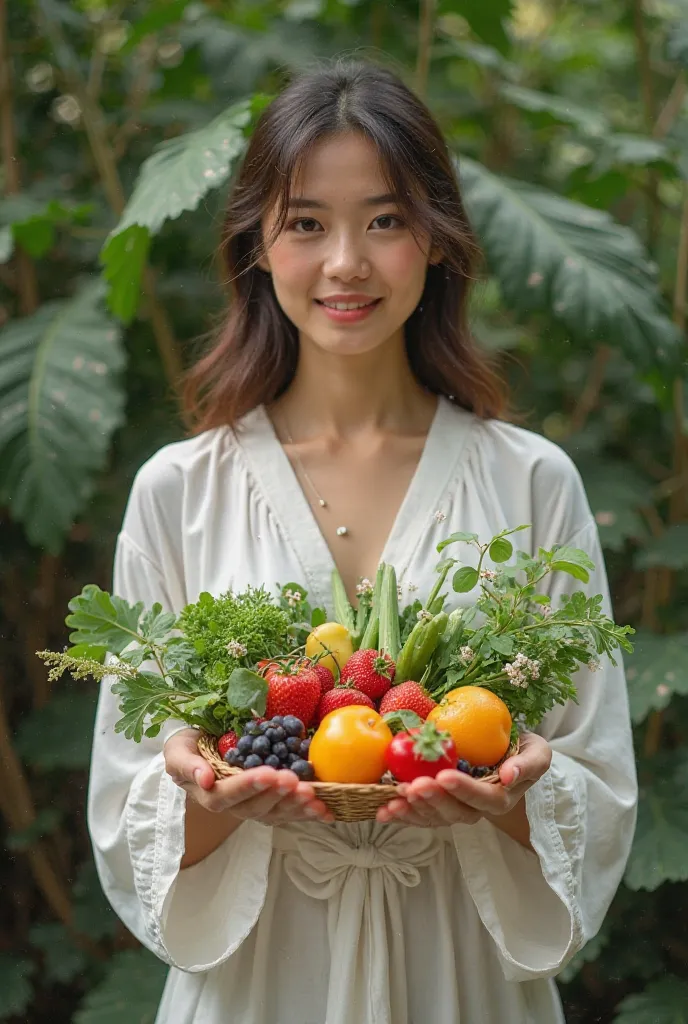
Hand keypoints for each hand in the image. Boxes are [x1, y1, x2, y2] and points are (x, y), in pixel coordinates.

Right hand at [164, 728, 333, 824]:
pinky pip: (289, 813)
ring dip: (296, 807)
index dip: (249, 785)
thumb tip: (204, 779)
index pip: (228, 794)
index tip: (269, 773)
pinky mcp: (270, 805)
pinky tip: (326, 811)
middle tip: (296, 780)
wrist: (200, 752)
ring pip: (276, 814)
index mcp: (210, 794)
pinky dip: (307, 813)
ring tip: (314, 797)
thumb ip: (186, 764)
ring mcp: (253, 808)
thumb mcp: (178, 751)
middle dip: (278, 794)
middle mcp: (233, 806)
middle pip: (256, 807)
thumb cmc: (188, 749)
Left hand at [375, 731, 551, 828]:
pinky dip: (402, 815)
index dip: (464, 790)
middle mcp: (477, 810)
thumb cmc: (522, 752)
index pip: (484, 799)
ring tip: (395, 798)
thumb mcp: (537, 752)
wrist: (506, 756)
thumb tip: (511, 775)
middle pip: (456, 812)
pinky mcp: (438, 806)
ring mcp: (456, 810)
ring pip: (435, 818)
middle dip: (433, 800)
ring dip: (414, 811)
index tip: (444, 776)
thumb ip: (529, 763)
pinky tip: (383, 810)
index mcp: (501, 797)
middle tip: (414, 785)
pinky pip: (420, 815)